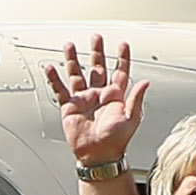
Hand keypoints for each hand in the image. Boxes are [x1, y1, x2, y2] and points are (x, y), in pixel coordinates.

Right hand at [43, 36, 144, 165]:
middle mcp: (99, 95)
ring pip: (78, 74)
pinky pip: (61, 89)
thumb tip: (145, 82)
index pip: (120, 72)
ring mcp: (84, 99)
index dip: (122, 58)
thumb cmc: (116, 142)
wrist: (98, 156)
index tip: (123, 45)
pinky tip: (50, 68)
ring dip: (74, 60)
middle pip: (98, 68)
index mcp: (115, 96)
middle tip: (96, 37)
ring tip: (70, 45)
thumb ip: (136, 99)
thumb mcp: (131, 119)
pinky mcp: (70, 107)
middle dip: (97, 52)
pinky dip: (54, 79)